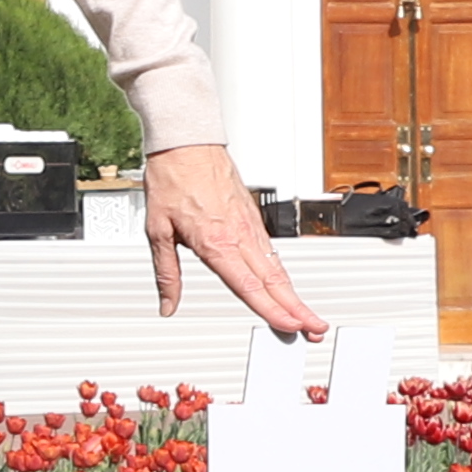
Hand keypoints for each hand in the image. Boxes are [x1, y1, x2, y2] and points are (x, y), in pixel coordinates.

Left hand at [139, 143, 321, 336]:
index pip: (248, 286)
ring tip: (309, 316)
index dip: (271, 310)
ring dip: (295, 295)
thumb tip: (166, 303)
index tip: (288, 327)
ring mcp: (250, 225)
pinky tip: (287, 287)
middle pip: (274, 281)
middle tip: (315, 330)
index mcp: (215, 242)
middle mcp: (239, 235)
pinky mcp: (252, 217)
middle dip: (297, 309)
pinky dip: (283, 274)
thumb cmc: (171, 178)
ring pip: (277, 267)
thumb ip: (166, 273)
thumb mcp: (157, 230)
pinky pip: (271, 252)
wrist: (186, 142)